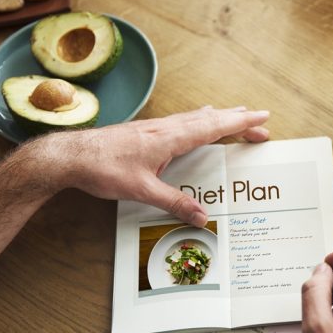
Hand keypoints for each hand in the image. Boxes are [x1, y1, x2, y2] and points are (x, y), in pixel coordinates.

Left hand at [29, 106, 268, 226]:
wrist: (70, 156)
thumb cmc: (103, 169)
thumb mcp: (142, 190)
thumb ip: (174, 203)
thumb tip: (202, 217)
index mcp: (170, 138)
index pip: (214, 126)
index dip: (240, 122)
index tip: (262, 118)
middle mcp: (166, 127)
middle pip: (210, 119)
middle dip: (238, 119)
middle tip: (261, 122)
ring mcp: (156, 127)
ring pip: (196, 117)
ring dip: (220, 117)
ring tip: (236, 115)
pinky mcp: (146, 131)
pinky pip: (183, 120)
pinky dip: (200, 119)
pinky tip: (197, 120)